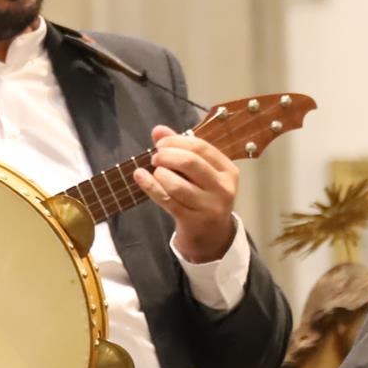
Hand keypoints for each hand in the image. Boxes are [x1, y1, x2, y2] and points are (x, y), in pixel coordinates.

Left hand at [133, 124, 238, 262]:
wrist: (211, 237)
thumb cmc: (203, 197)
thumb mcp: (199, 173)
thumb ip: (181, 149)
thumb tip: (158, 130)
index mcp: (227, 170)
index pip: (201, 147)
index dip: (177, 141)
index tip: (160, 143)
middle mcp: (223, 188)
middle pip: (190, 163)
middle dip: (167, 155)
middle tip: (155, 157)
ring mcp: (209, 206)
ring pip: (177, 184)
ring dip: (159, 174)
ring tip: (155, 172)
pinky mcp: (193, 221)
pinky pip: (167, 200)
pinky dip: (150, 186)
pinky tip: (140, 177)